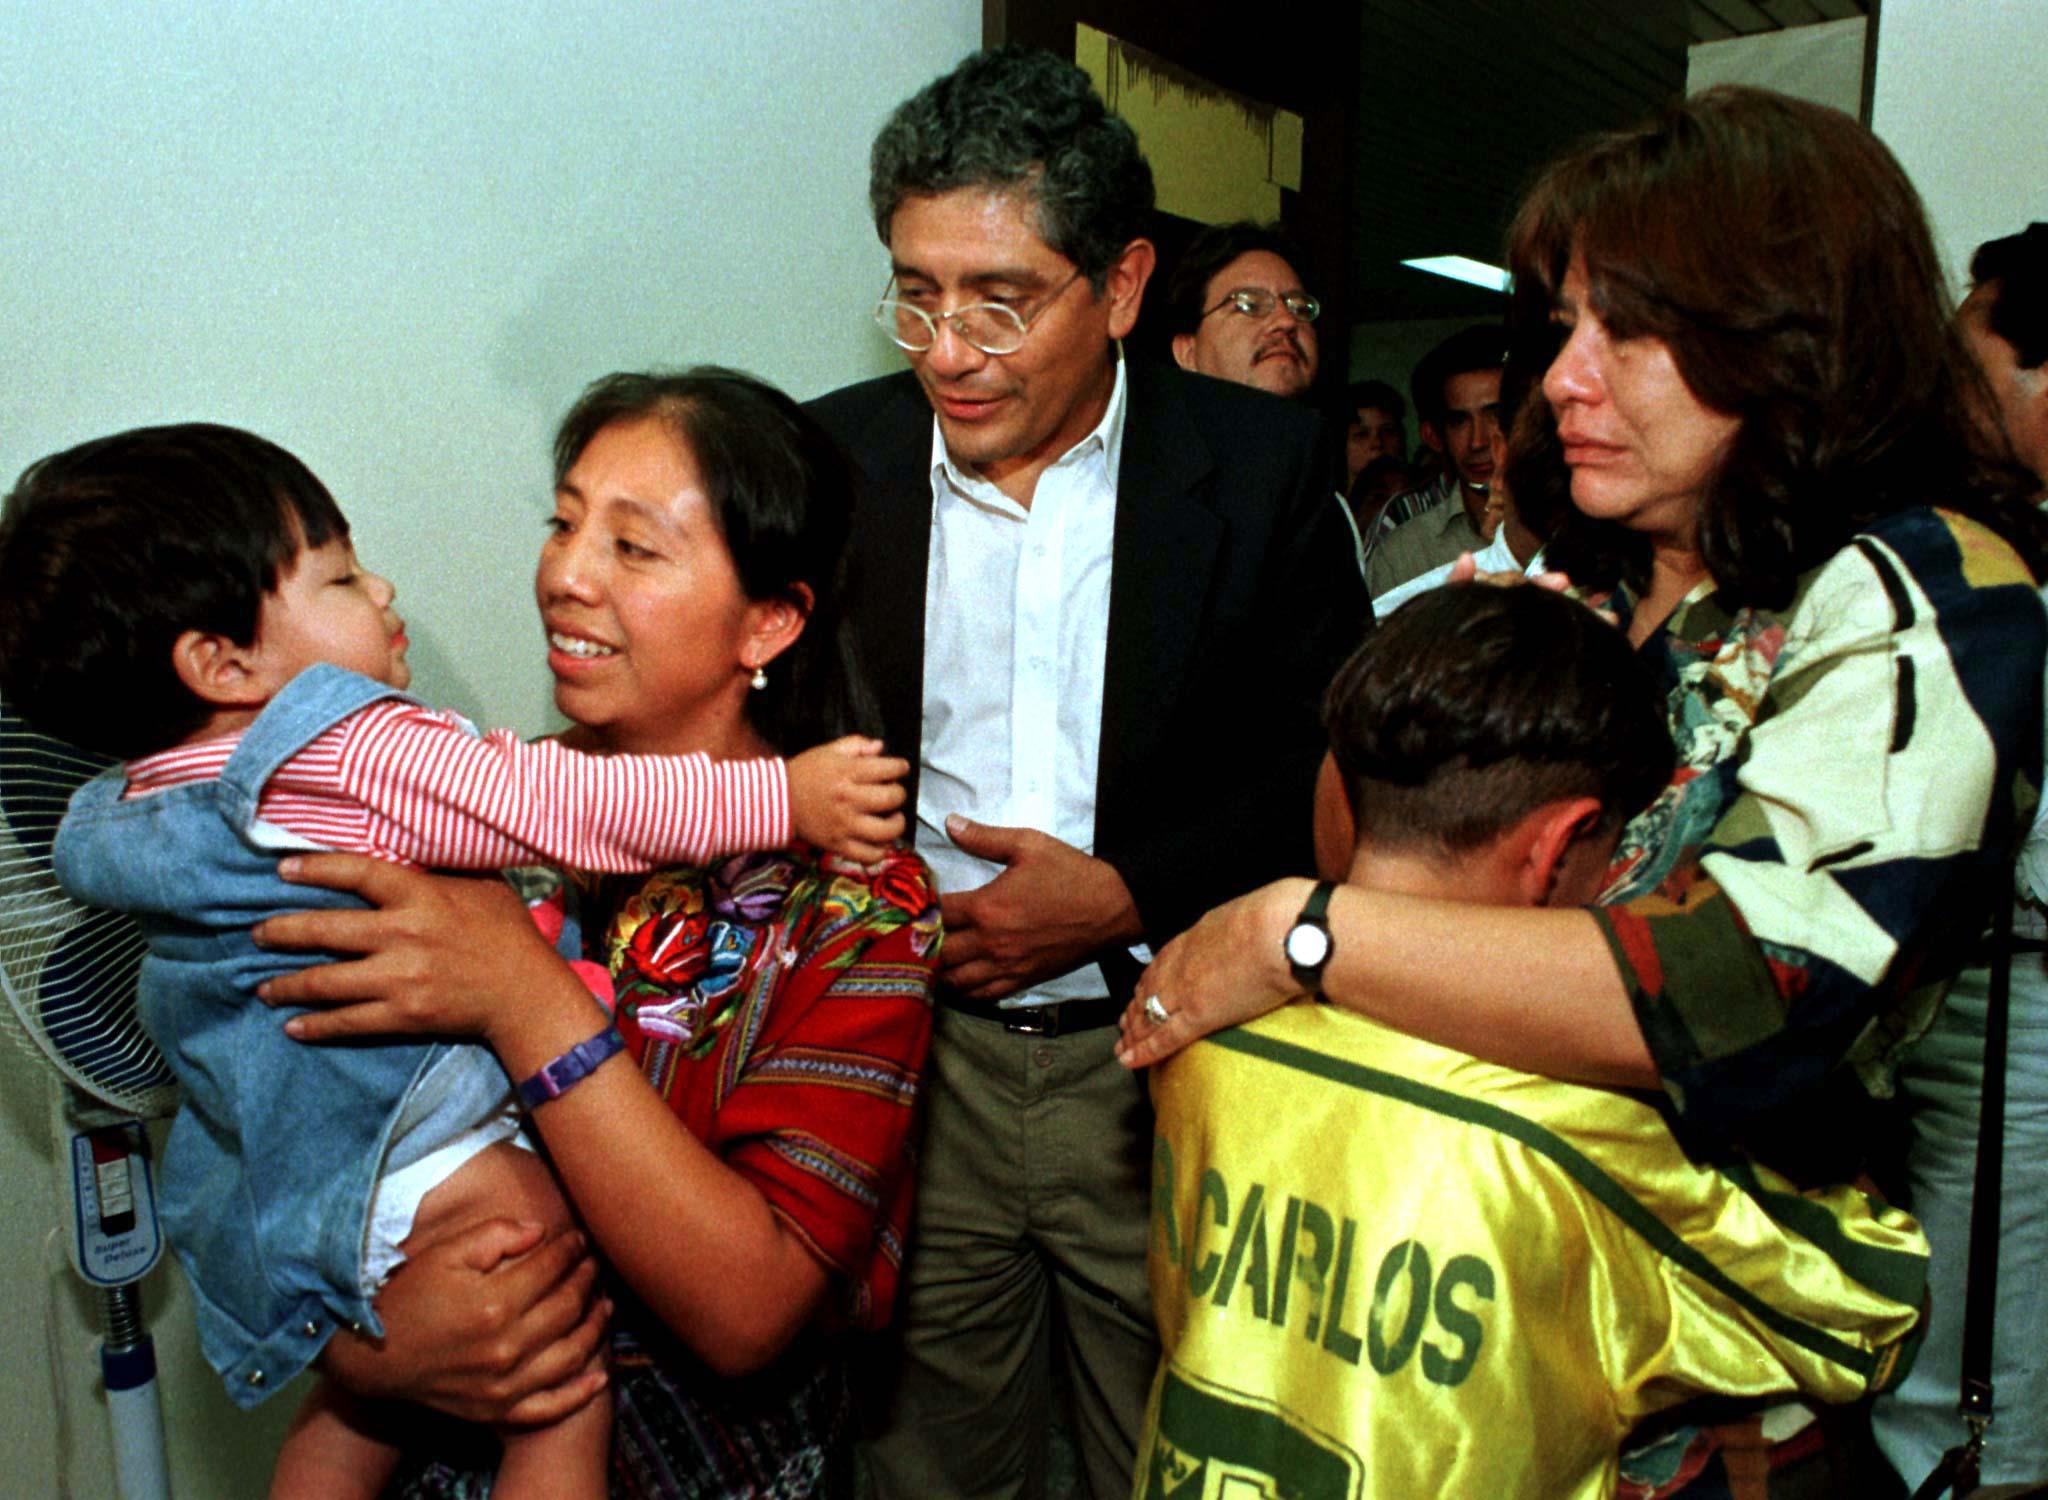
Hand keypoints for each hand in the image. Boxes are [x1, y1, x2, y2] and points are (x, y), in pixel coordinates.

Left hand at [254, 854, 593, 1052]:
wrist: (526, 994)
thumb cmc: (507, 933)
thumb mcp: (482, 885)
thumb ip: (441, 871)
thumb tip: (412, 848)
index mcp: (421, 896)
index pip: (356, 873)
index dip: (315, 869)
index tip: (282, 870)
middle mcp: (403, 935)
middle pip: (325, 930)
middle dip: (281, 932)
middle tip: (256, 934)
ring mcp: (400, 978)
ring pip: (325, 981)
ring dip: (287, 984)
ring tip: (264, 987)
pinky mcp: (403, 1015)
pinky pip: (348, 1022)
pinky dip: (316, 1025)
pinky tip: (293, 1026)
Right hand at [319, 1218, 608, 1425]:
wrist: (372, 1354)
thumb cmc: (409, 1295)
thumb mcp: (446, 1252)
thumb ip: (496, 1234)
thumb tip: (542, 1231)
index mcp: (494, 1303)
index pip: (552, 1268)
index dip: (571, 1248)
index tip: (579, 1238)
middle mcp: (504, 1348)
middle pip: (568, 1307)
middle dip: (587, 1279)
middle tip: (594, 1264)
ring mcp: (503, 1385)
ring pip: (571, 1354)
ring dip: (596, 1327)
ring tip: (605, 1305)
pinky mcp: (496, 1410)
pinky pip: (550, 1407)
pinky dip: (580, 1393)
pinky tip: (600, 1376)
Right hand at [787, 735, 907, 862]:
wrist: (778, 800)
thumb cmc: (806, 772)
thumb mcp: (829, 750)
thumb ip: (857, 744)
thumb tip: (881, 746)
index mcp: (847, 772)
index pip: (889, 769)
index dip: (900, 767)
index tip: (899, 769)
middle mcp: (848, 799)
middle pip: (892, 798)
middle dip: (899, 794)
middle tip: (893, 793)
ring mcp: (843, 825)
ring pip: (886, 831)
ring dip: (897, 824)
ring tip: (893, 818)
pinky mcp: (837, 845)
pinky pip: (868, 855)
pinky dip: (881, 852)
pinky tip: (881, 841)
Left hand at [937, 815, 1140, 998]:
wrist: (1111, 907)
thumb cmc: (1070, 873)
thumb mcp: (1027, 845)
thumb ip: (983, 837)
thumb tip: (950, 822)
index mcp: (987, 907)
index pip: (936, 913)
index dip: (920, 908)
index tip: (914, 902)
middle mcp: (991, 943)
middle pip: (938, 953)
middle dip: (922, 943)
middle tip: (917, 932)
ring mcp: (1006, 966)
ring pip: (955, 981)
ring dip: (940, 969)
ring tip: (933, 955)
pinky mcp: (1022, 980)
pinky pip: (982, 995)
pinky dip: (965, 990)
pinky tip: (960, 976)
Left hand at [1115, 880, 1303, 1068]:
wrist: (1280, 931)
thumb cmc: (1273, 919)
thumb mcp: (1238, 916)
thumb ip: (1226, 933)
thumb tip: (1231, 937)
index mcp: (1192, 940)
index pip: (1159, 966)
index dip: (1147, 984)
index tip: (1140, 994)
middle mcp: (1181, 965)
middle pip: (1147, 992)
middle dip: (1134, 1011)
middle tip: (1124, 1026)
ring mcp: (1186, 991)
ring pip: (1148, 1015)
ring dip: (1134, 1033)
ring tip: (1124, 1047)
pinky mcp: (1199, 1015)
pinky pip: (1165, 1036)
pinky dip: (1145, 1050)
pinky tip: (1130, 1060)